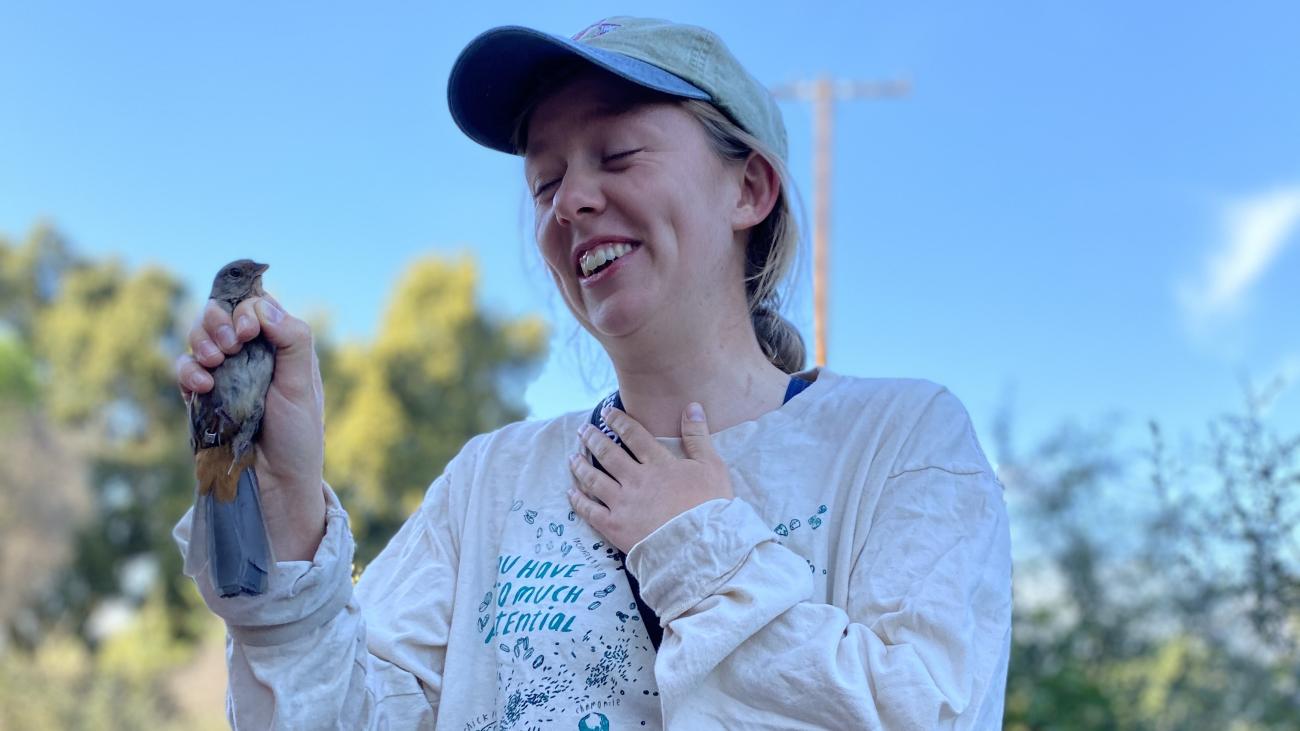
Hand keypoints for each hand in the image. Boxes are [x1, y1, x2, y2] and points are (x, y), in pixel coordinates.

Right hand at [175, 294, 326, 560]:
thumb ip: (292, 341)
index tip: (250, 332)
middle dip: (218, 320)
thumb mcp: (302, 386)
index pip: (255, 305)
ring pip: (199, 338)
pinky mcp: (201, 398)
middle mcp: (250, 355)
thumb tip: (263, 307)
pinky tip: (201, 384)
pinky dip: (187, 370)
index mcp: (280, 347)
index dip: (246, 309)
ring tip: (216, 361)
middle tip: (231, 343)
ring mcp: (223, 375)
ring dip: (201, 340)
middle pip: (220, 314)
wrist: (275, 485)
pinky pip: (184, 370)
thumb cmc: (297, 437)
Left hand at [567, 402, 733, 553]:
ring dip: (581, 466)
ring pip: (594, 480)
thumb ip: (698, 436)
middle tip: (583, 430)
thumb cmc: (710, 507)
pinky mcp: (615, 527)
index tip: (607, 413)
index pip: (633, 436)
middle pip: (608, 454)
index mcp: (658, 464)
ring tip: (573, 457)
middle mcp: (636, 479)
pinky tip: (572, 493)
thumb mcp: (712, 467)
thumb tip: (692, 406)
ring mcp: (623, 503)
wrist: (701, 546)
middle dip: (593, 439)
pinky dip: (579, 501)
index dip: (618, 421)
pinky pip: (591, 511)